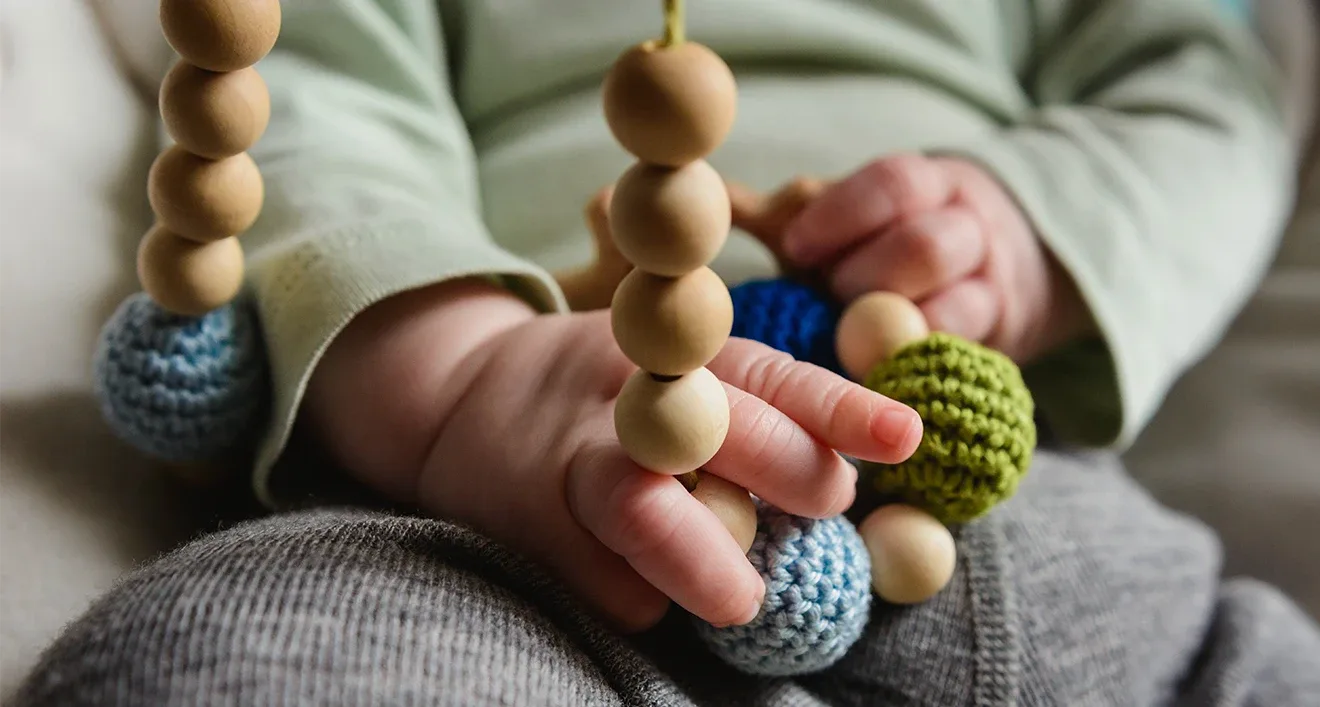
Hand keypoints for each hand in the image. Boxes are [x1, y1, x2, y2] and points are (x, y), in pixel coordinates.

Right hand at [304, 279, 922, 631]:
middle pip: (720, 427)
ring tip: (742, 598)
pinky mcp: (530, 527)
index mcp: (675, 354)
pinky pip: (603, 582)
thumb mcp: (666, 370)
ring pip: (644, 508)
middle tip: (827, 504)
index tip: (905, 437)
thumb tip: (844, 481)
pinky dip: (640, 598)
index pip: (771, 374)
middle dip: (790, 471)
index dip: (840, 407)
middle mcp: (625, 397)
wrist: (450, 399)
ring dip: (707, 562)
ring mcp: (570, 461)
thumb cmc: (595, 395)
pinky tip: (650, 597)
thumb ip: (746, 411)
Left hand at [780, 154, 1092, 361]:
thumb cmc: (891, 246)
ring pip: (956, 309)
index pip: (894, 184)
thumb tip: (715, 198)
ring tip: (850, 347)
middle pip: (925, 247)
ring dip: (893, 334)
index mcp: (928, 186)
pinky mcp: (1000, 342)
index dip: (842, 216)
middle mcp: (969, 229)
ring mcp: (991, 288)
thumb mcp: (851, 218)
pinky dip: (917, 370)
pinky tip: (879, 380)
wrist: (996, 270)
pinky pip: (964, 358)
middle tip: (827, 301)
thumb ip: (789, 214)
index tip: (795, 248)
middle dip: (866, 280)